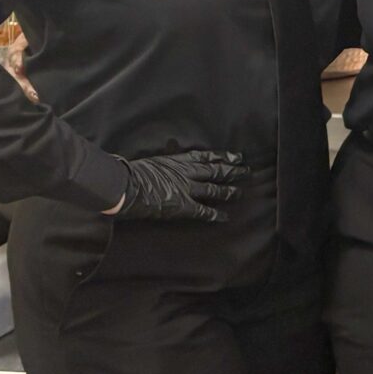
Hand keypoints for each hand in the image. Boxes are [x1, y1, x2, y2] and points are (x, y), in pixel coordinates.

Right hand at [110, 148, 243, 221]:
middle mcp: (186, 173)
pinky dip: (214, 215)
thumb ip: (163, 164)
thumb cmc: (131, 173)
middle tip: (246, 172)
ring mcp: (186, 190)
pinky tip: (224, 217)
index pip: (206, 156)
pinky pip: (203, 211)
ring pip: (213, 190)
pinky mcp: (183, 206)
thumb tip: (161, 166)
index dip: (223, 157)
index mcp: (177, 160)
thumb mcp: (151, 161)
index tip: (236, 156)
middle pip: (215, 171)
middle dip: (232, 171)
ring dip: (228, 192)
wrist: (126, 186)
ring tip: (240, 193)